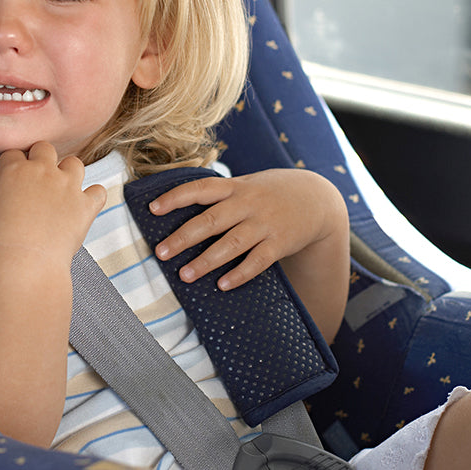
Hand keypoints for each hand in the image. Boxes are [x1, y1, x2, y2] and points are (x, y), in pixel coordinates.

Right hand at [0, 141, 106, 262]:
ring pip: (75, 163)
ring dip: (70, 172)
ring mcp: (67, 185)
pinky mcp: (85, 204)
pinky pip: (98, 191)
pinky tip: (87, 204)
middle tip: (38, 176)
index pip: (13, 154)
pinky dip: (94, 196)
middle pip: (45, 149)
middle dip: (42, 158)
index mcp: (14, 169)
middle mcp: (43, 170)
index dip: (13, 163)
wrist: (26, 259)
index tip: (12, 173)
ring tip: (64, 186)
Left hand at [150, 168, 345, 290]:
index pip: (201, 188)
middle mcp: (248, 204)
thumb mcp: (246, 184)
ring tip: (185, 275)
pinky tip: (222, 285)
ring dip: (207, 261)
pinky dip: (240, 274)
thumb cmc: (269, 193)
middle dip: (183, 237)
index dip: (176, 197)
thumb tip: (178, 207)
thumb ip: (219, 195)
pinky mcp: (280, 243)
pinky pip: (258, 261)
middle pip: (211, 220)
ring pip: (232, 243)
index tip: (152, 209)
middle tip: (160, 253)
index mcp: (235, 187)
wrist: (317, 198)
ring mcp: (265, 224)